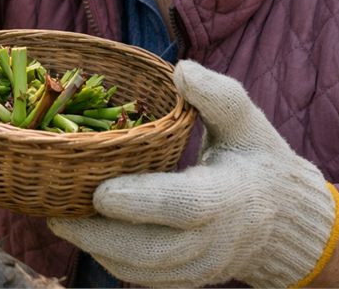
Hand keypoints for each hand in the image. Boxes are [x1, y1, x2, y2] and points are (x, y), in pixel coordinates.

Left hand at [48, 61, 338, 287]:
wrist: (281, 220)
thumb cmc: (254, 158)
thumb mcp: (246, 121)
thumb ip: (218, 95)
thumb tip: (180, 69)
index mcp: (228, 197)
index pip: (184, 206)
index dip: (141, 202)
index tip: (101, 192)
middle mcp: (214, 241)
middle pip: (152, 249)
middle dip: (101, 235)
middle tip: (57, 213)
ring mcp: (199, 267)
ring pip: (142, 270)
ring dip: (96, 249)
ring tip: (59, 219)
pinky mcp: (185, 278)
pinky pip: (142, 277)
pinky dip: (109, 258)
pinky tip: (82, 233)